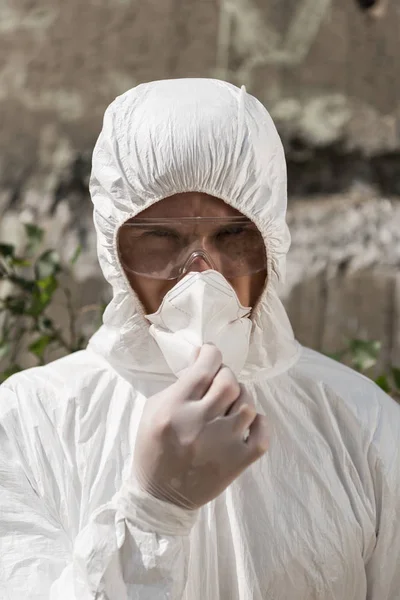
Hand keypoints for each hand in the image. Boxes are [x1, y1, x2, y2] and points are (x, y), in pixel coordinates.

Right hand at [132, 344, 268, 509]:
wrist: (161, 497)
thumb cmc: (154, 448)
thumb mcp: (153, 409)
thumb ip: (178, 384)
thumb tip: (201, 360)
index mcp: (175, 408)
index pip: (203, 369)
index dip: (211, 353)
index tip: (209, 354)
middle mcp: (201, 423)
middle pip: (228, 382)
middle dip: (225, 374)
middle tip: (218, 381)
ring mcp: (223, 443)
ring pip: (247, 403)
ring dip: (240, 396)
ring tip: (230, 403)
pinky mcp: (238, 462)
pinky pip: (262, 433)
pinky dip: (259, 422)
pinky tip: (245, 423)